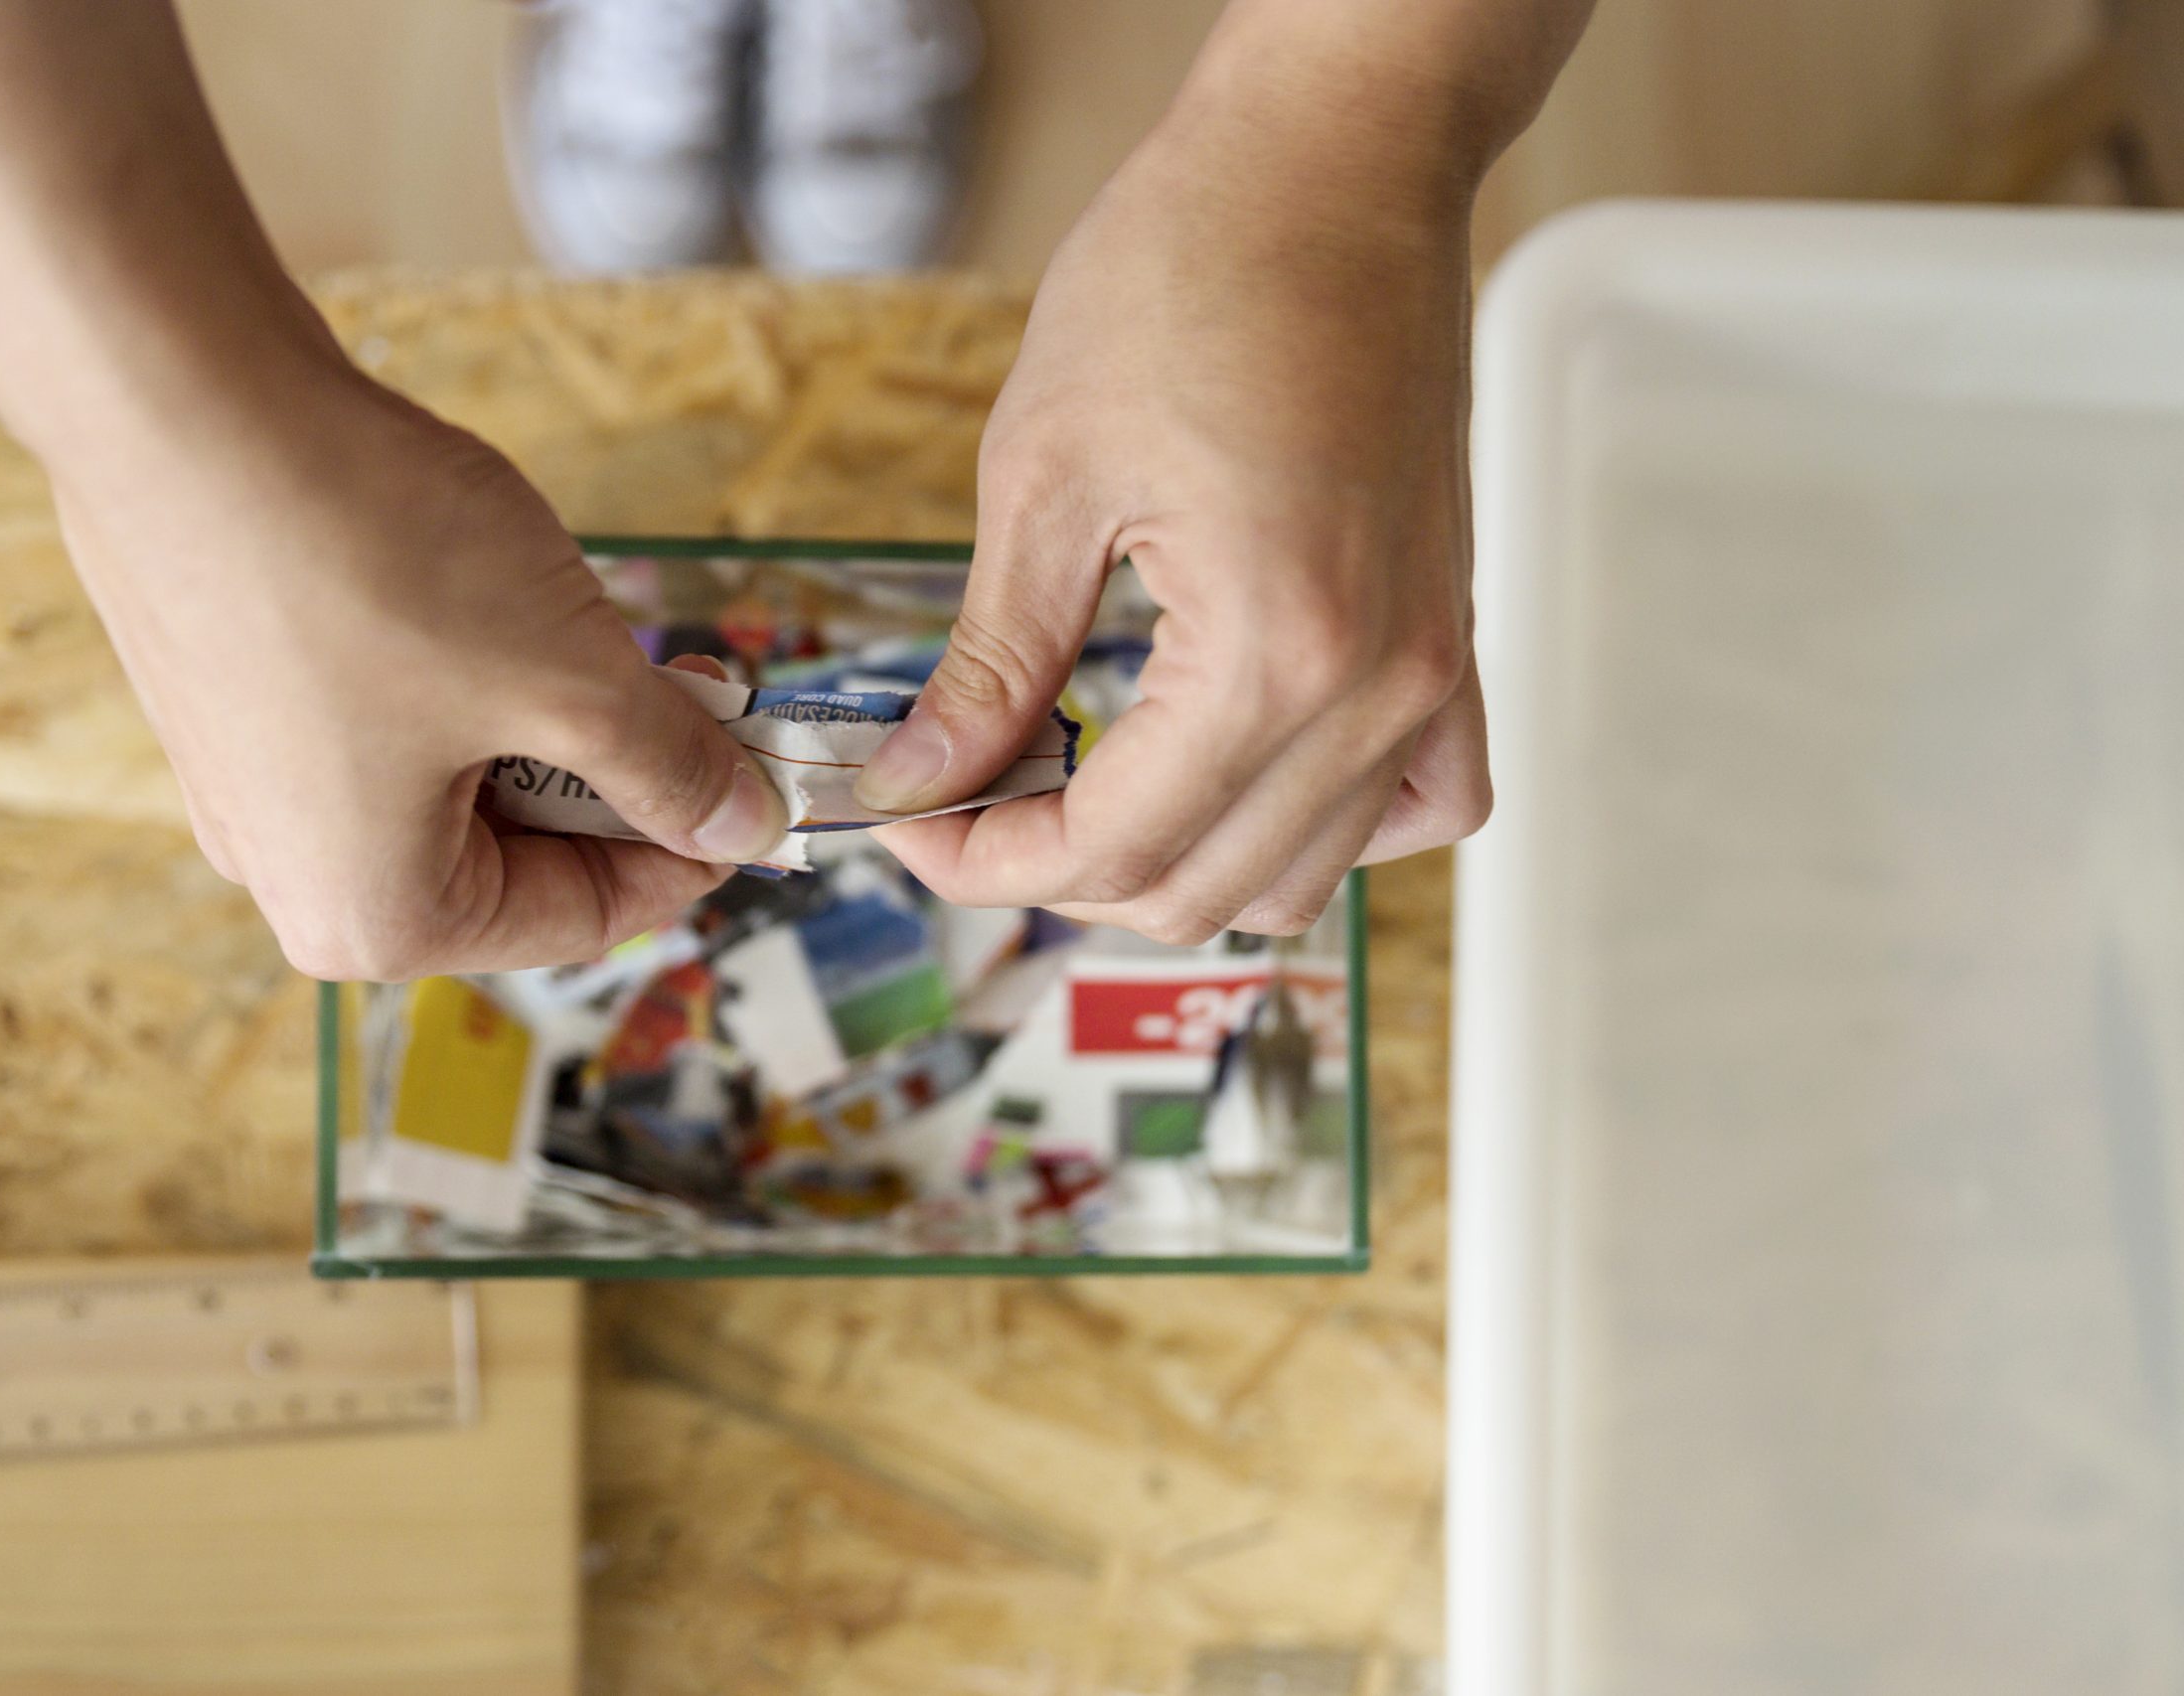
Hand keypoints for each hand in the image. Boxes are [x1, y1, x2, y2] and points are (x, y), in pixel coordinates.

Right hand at [49, 364, 789, 980]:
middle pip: (519, 856)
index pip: (586, 917)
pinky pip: (389, 720)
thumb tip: (747, 826)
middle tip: (699, 676)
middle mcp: (296, 880)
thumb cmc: (369, 557)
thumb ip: (671, 769)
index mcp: (376, 920)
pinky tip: (493, 589)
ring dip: (546, 711)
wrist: (179, 400)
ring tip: (590, 619)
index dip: (693, 844)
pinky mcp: (230, 700)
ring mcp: (249, 790)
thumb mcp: (570, 677)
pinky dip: (465, 673)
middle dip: (618, 768)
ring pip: (458, 778)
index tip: (760, 776)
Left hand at [860, 24, 1500, 943]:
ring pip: (1303, 876)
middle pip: (1202, 889)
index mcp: (1277, 651)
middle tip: (967, 802)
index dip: (984, 862)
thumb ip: (992, 664)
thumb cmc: (1194, 272)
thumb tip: (920, 782)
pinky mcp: (1452, 635)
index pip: (1114, 847)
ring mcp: (1432, 668)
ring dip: (1176, 864)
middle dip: (1060, 872)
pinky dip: (1323, 828)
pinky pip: (1420, 803)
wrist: (1334, 164)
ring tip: (1079, 788)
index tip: (911, 827)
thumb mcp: (1045, 475)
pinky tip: (1242, 776)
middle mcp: (1380, 687)